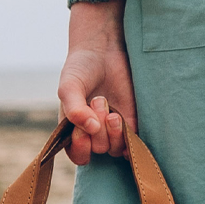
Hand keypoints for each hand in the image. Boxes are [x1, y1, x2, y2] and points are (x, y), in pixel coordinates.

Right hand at [58, 0, 138, 164]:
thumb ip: (73, 110)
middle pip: (98, 149)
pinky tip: (126, 126)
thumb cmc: (81, 68)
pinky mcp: (132, 121)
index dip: (81, 147)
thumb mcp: (69, 87)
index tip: (83, 129)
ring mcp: (114, 128)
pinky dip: (133, 142)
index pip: (78, 154)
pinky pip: (135, 142)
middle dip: (98, 130)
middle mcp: (94, 132)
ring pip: (116, 149)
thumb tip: (91, 129)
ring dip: (115, 134)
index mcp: (74, 128)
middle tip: (97, 101)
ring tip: (112, 112)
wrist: (104, 49)